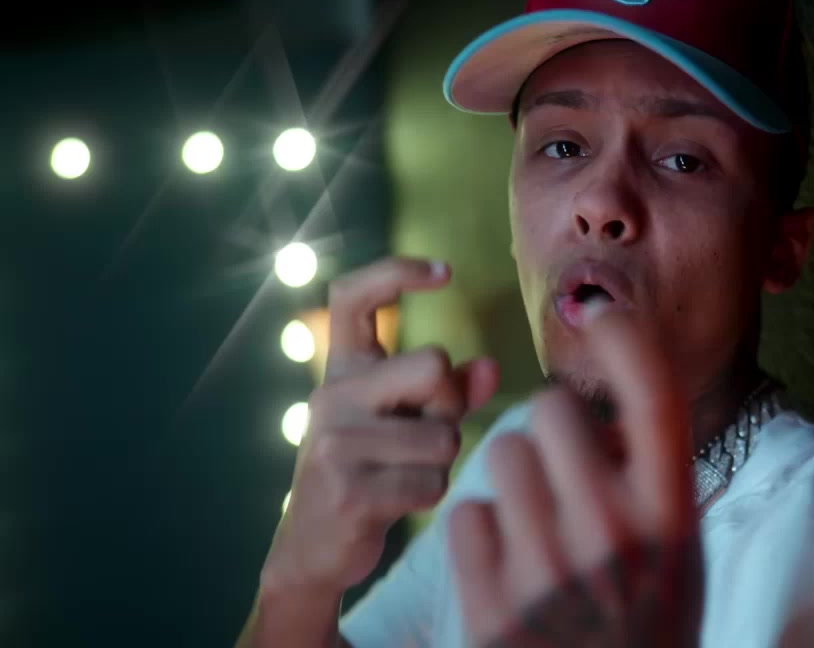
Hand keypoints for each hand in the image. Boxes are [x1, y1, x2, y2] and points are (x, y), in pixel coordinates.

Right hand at [261, 257, 499, 596]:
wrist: (314, 548)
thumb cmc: (371, 471)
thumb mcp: (404, 421)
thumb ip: (450, 392)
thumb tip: (493, 368)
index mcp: (341, 370)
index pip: (352, 297)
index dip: (397, 272)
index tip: (447, 272)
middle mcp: (330, 397)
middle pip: (433, 365)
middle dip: (449, 403)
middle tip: (427, 432)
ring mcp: (334, 443)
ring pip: (443, 436)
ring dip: (441, 462)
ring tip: (406, 474)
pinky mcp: (349, 491)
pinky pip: (432, 482)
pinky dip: (430, 496)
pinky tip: (398, 502)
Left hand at [448, 305, 702, 647]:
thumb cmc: (648, 625)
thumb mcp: (677, 553)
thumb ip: (652, 477)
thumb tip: (606, 397)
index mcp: (672, 516)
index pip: (652, 392)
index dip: (622, 335)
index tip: (598, 310)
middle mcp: (614, 536)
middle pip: (549, 409)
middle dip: (550, 426)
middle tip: (562, 466)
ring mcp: (548, 572)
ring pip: (498, 453)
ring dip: (511, 478)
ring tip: (535, 525)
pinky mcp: (490, 605)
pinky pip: (464, 514)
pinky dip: (479, 533)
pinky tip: (506, 567)